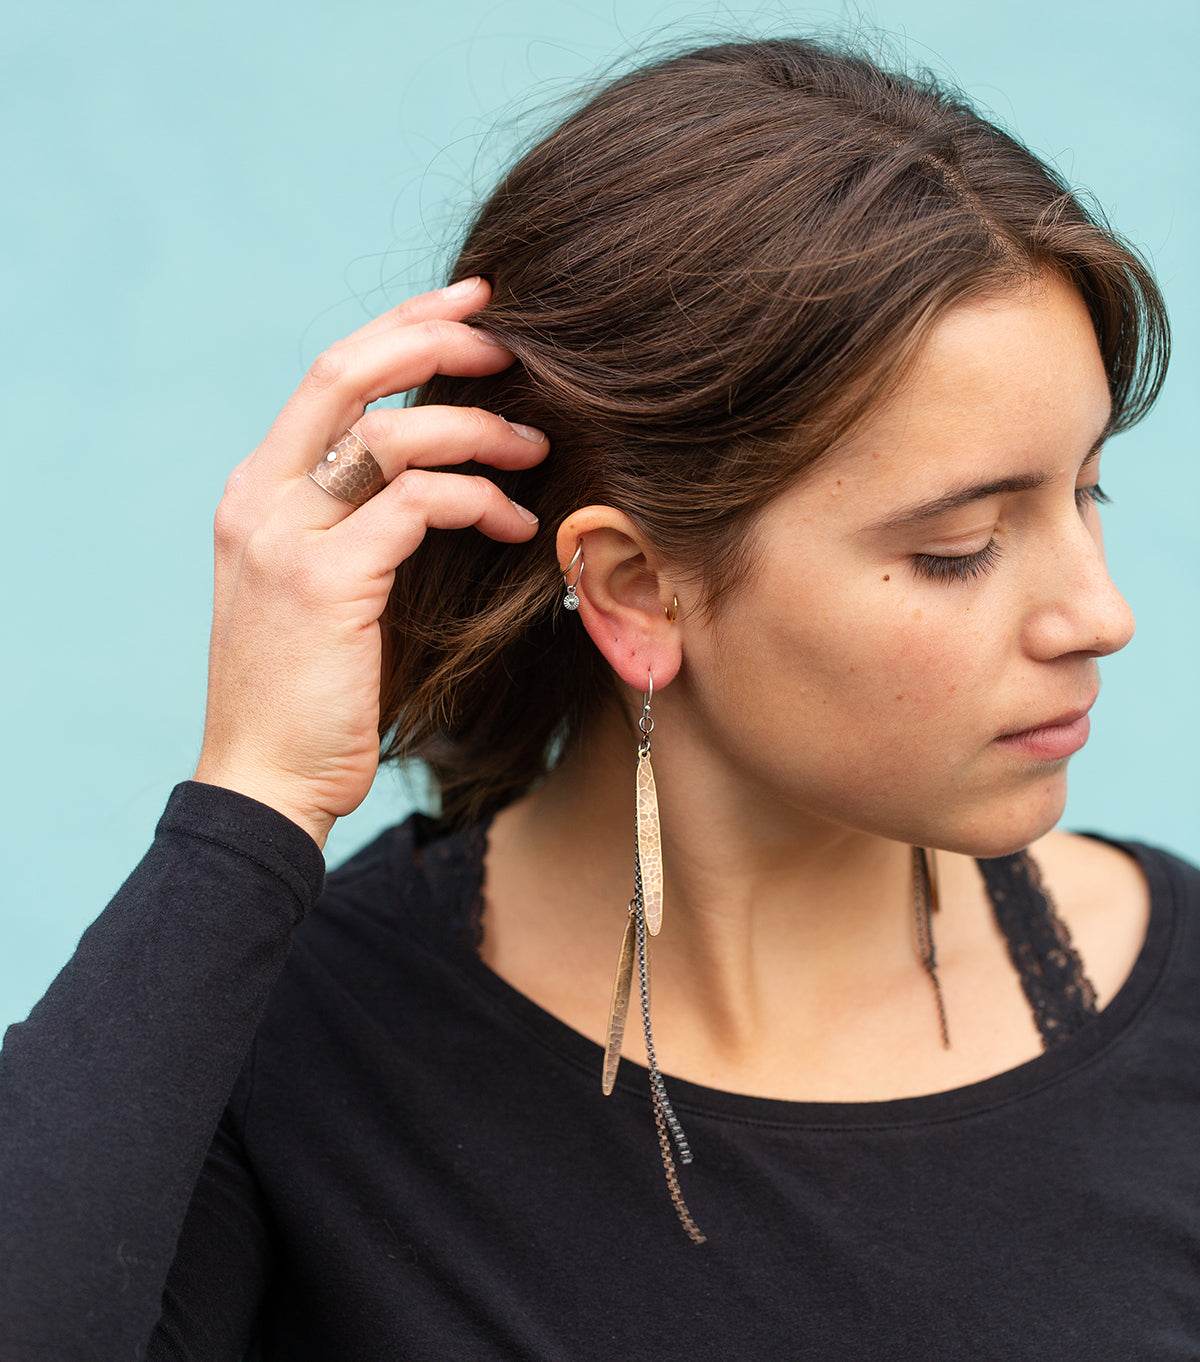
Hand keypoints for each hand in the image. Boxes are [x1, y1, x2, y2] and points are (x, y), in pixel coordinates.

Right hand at [192, 278, 546, 847]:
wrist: (267, 779)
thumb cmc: (312, 691)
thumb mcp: (324, 586)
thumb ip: (357, 521)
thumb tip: (438, 471)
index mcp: (260, 489)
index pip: (330, 376)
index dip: (402, 325)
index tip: (470, 306)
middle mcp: (261, 496)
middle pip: (346, 371)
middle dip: (435, 339)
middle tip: (511, 341)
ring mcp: (284, 534)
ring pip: (389, 433)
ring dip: (477, 429)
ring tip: (535, 447)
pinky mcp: (324, 580)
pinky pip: (417, 503)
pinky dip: (477, 499)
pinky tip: (515, 522)